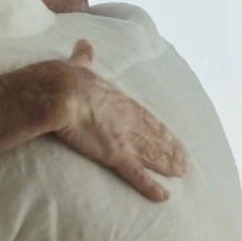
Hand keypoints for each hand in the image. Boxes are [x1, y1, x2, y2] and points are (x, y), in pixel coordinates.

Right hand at [54, 40, 187, 201]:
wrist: (58, 93)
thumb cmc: (64, 79)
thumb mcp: (78, 66)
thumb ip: (83, 58)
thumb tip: (83, 44)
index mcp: (117, 100)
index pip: (144, 117)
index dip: (158, 129)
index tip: (170, 137)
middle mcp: (126, 119)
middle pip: (153, 137)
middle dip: (169, 149)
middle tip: (183, 160)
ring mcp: (123, 138)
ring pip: (151, 155)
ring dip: (167, 164)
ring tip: (180, 173)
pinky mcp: (114, 154)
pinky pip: (136, 174)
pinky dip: (150, 186)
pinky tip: (163, 196)